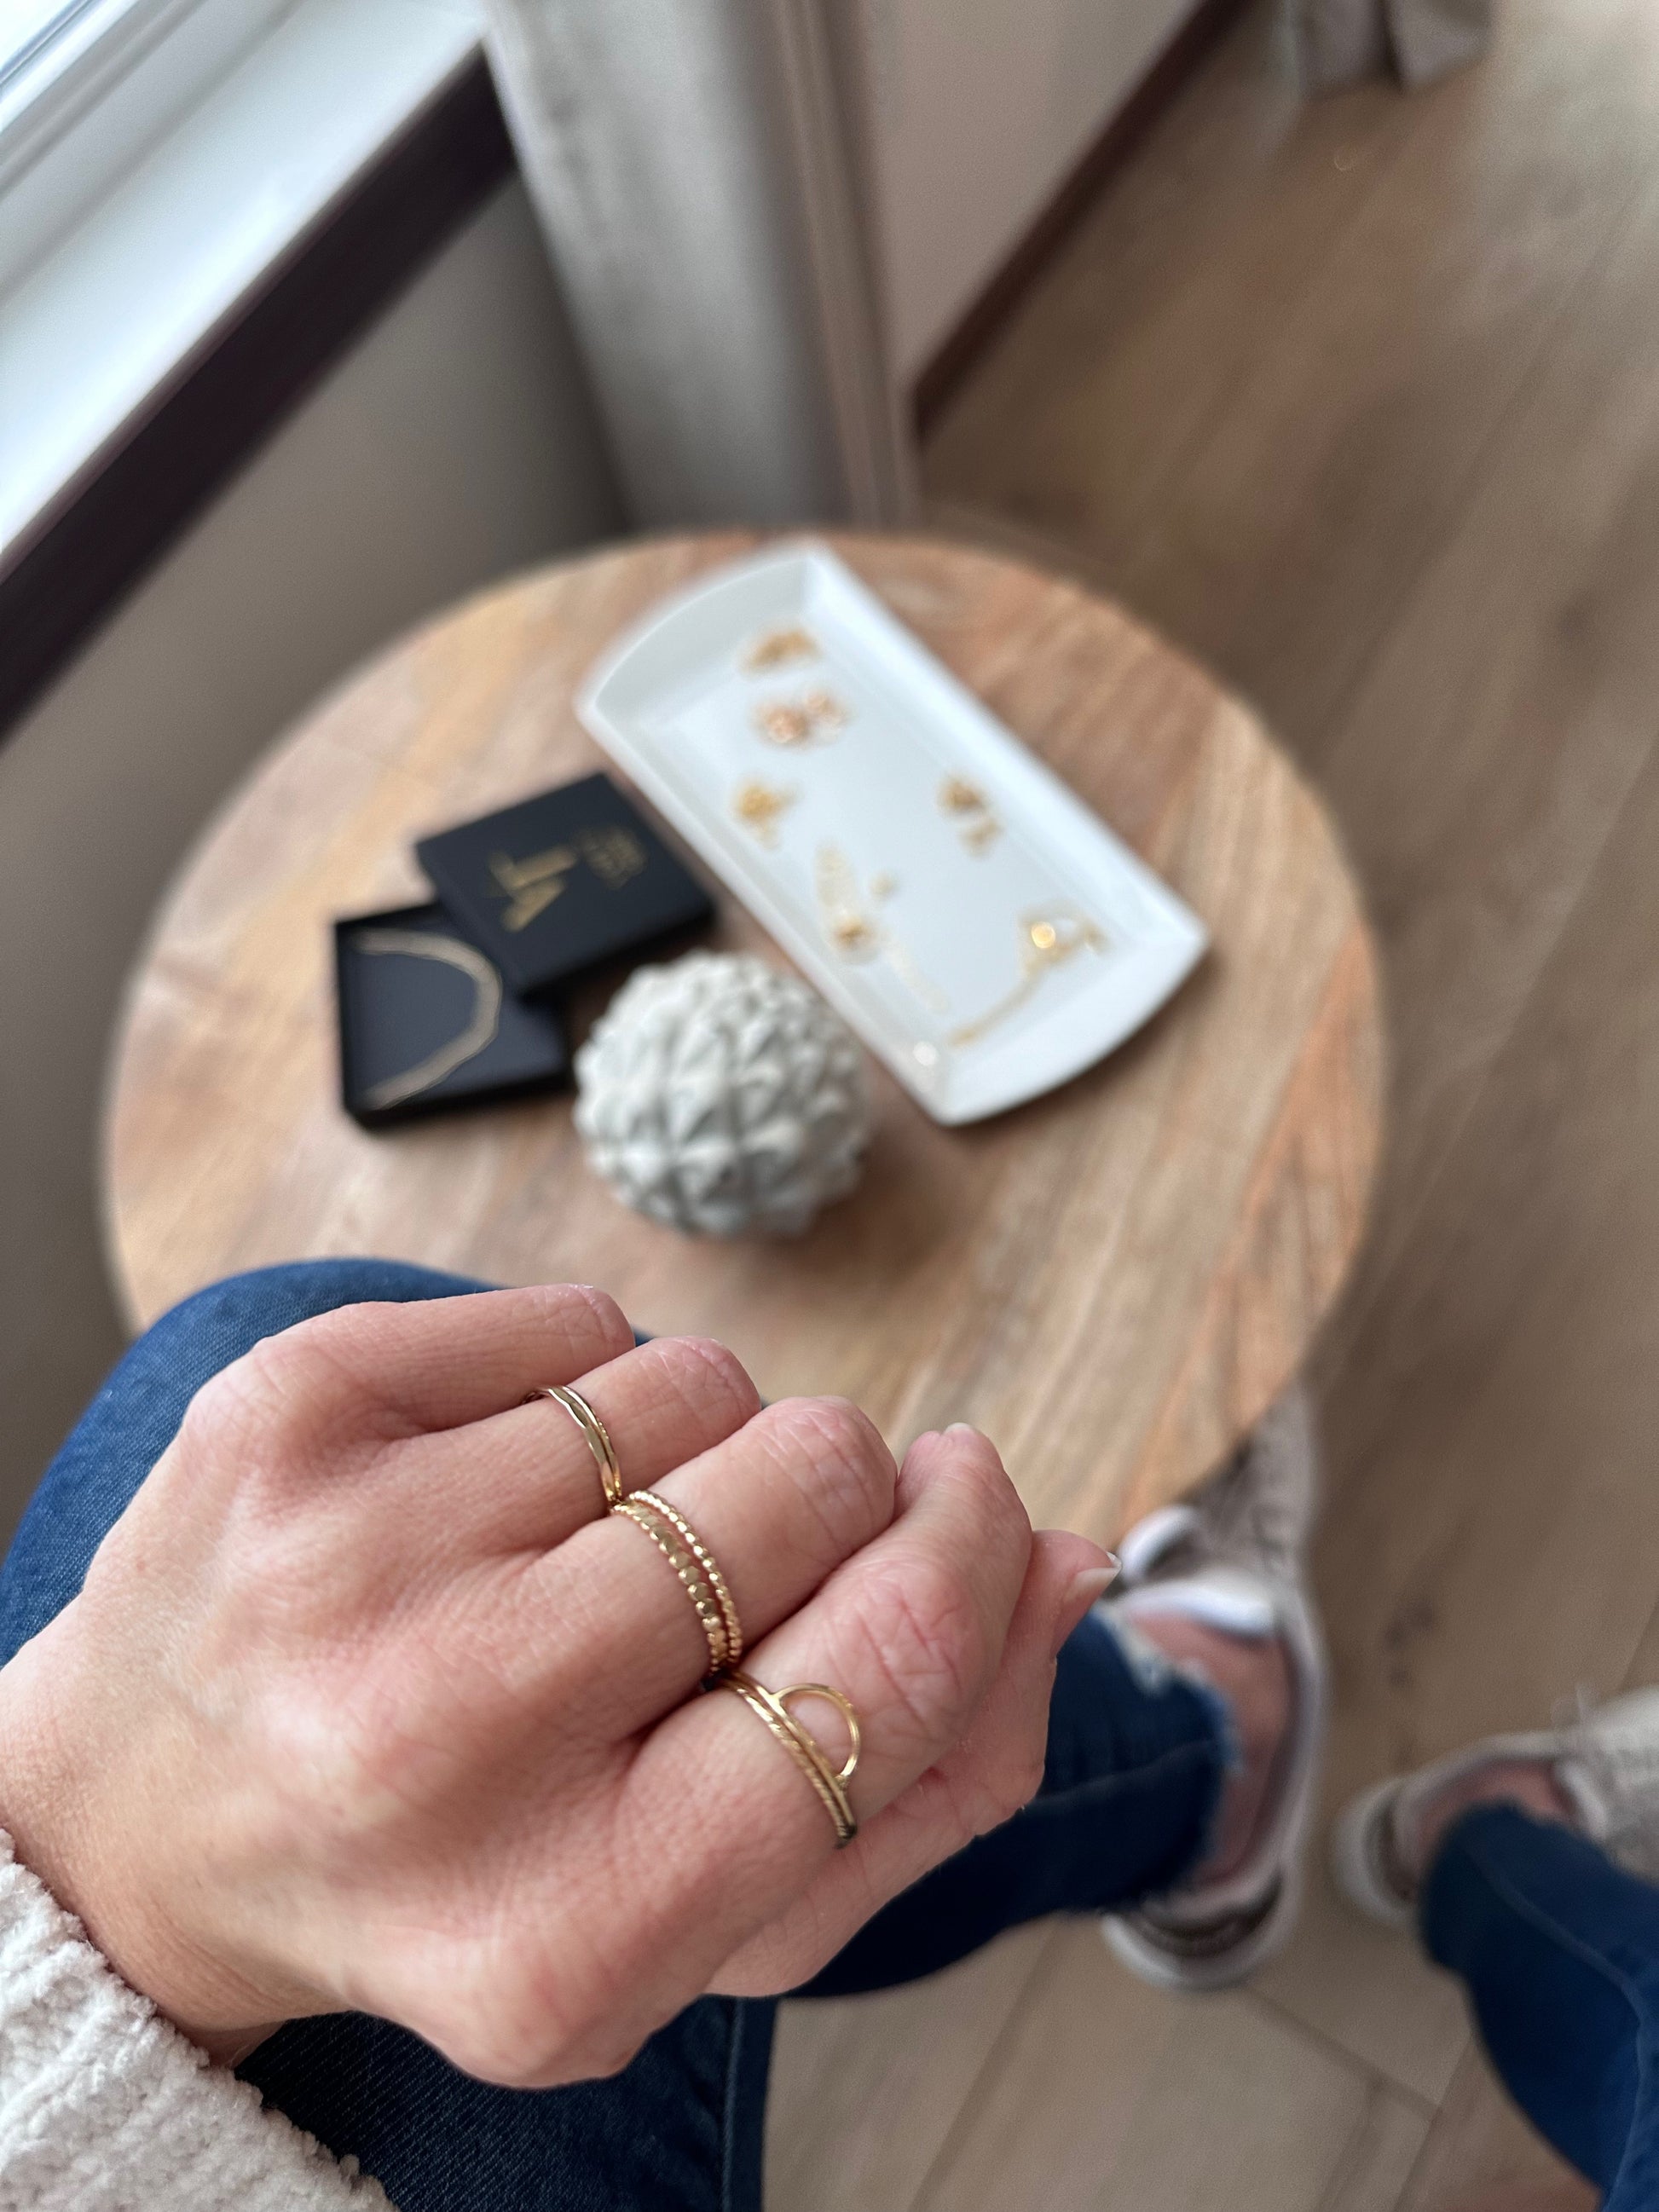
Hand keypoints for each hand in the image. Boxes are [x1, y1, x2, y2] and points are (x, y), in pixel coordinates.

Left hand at [0, 1286, 1109, 2084]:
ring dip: (705, 1443)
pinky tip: (505, 1486)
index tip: (972, 1497)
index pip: (886, 1670)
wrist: (152, 1818)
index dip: (972, 1554)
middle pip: (813, 1480)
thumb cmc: (477, 1868)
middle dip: (839, 1487)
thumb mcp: (709, 1912)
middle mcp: (442, 1741)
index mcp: (571, 1929)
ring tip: (597, 1543)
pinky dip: (588, 1384)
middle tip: (745, 1549)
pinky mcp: (288, 1411)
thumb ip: (929, 1771)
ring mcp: (344, 1556)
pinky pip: (576, 1319)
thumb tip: (1063, 1560)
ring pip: (700, 1380)